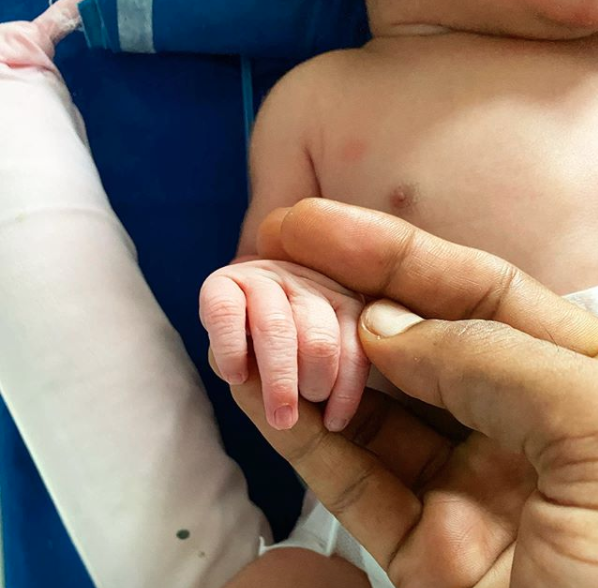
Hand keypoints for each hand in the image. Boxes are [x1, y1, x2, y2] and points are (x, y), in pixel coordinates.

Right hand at [232, 200, 597, 586]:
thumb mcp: (595, 431)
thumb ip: (489, 359)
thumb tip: (385, 326)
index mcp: (584, 383)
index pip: (474, 292)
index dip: (390, 251)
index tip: (310, 224)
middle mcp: (524, 428)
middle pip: (411, 343)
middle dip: (334, 301)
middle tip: (262, 268)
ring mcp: (471, 491)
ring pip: (372, 409)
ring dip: (306, 363)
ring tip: (245, 320)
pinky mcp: (424, 554)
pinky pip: (353, 479)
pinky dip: (301, 434)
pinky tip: (256, 388)